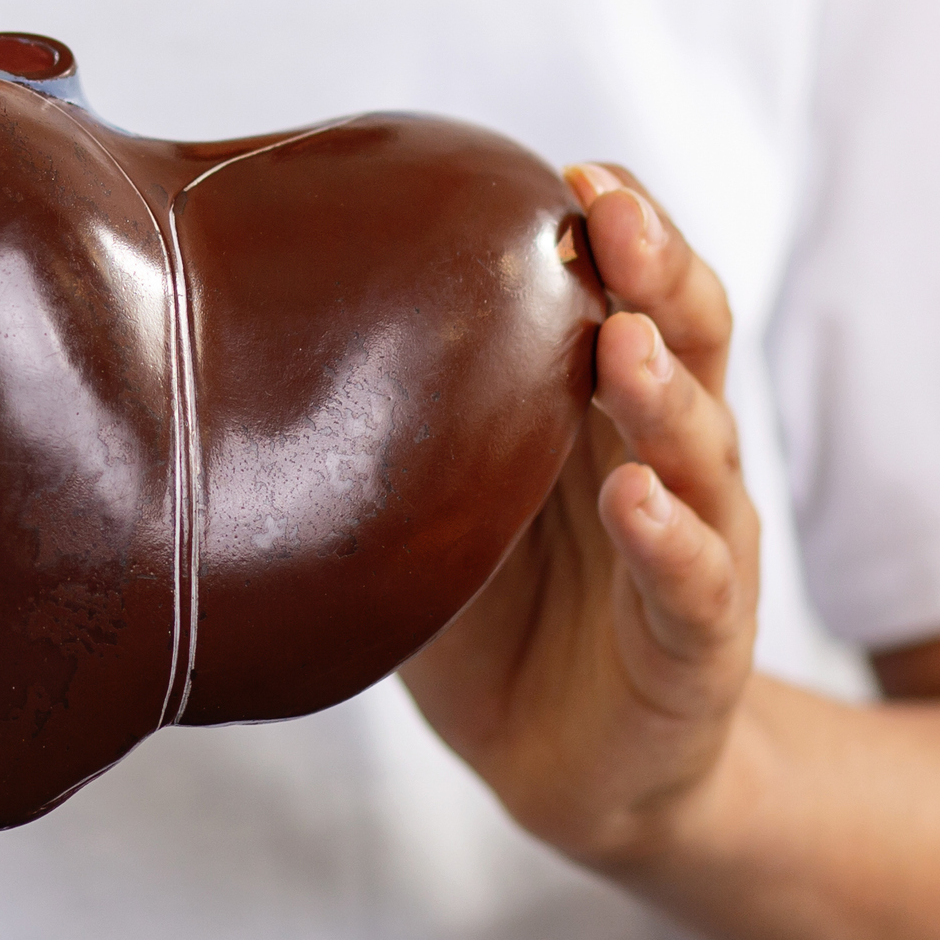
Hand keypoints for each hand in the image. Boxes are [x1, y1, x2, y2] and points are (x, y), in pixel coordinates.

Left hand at [401, 163, 763, 871]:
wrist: (568, 766)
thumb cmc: (498, 615)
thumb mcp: (433, 507)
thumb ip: (389, 428)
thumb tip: (239, 344)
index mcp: (608, 406)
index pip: (635, 291)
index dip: (621, 229)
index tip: (570, 172)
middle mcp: (670, 456)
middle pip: (687, 339)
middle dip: (654, 269)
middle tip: (609, 213)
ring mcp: (700, 545)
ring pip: (699, 449)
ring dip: (660, 389)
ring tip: (621, 341)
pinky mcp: (700, 643)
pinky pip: (695, 582)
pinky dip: (668, 537)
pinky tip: (633, 497)